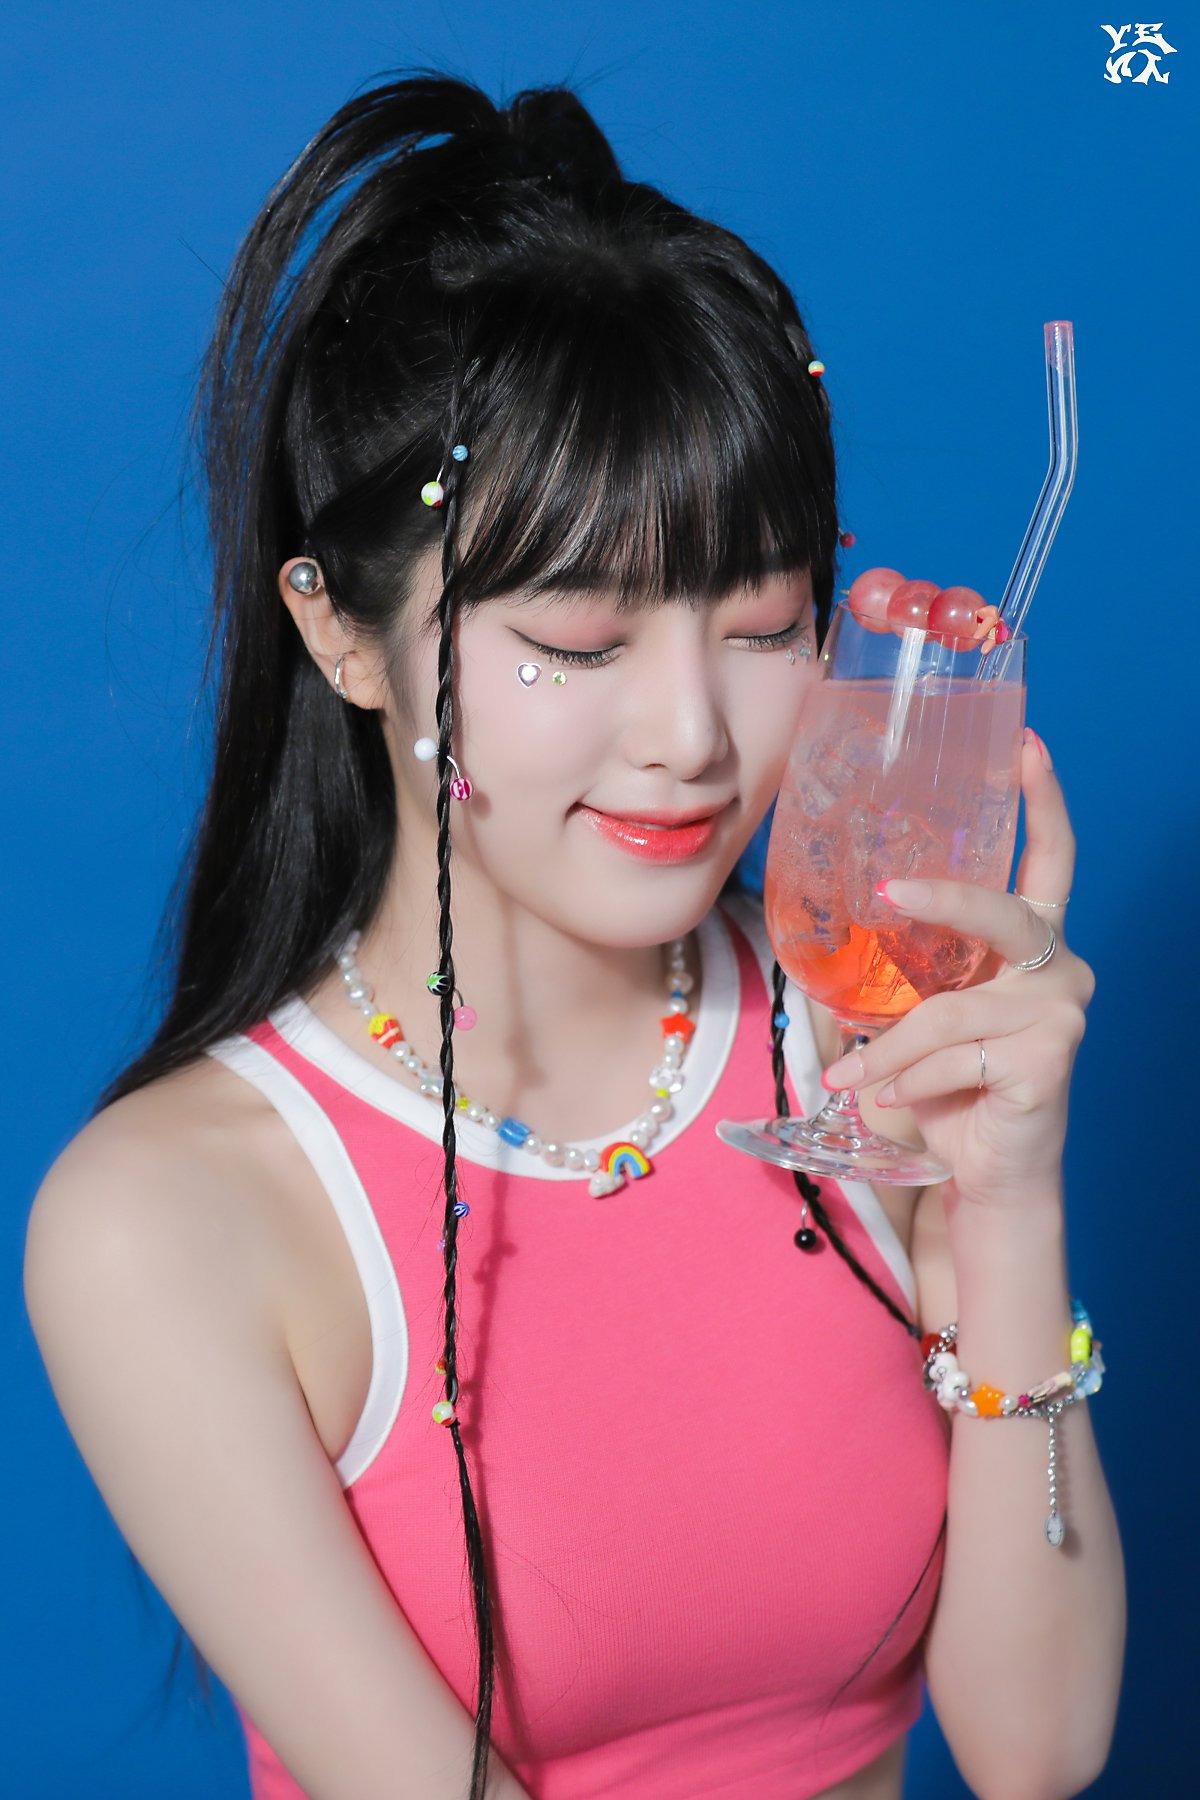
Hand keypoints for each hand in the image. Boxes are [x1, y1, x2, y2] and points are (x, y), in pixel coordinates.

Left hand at [820, 729, 1094, 1207]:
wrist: (985, 1171)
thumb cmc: (952, 1084)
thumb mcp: (923, 1014)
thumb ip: (904, 969)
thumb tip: (826, 930)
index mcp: (1035, 944)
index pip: (1049, 862)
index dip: (1042, 802)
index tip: (1027, 743)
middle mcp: (1061, 969)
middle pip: (1004, 914)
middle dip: (945, 900)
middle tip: (888, 893)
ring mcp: (1063, 1014)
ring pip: (952, 1008)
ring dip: (891, 1049)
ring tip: (855, 1077)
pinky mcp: (1051, 1060)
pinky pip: (954, 1054)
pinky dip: (910, 1079)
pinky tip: (896, 1099)